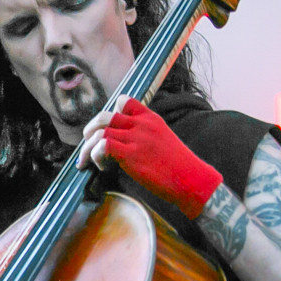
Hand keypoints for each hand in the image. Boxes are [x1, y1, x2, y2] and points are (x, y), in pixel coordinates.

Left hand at [78, 98, 222, 218]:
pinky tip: (104, 168)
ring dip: (88, 149)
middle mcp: (142, 124)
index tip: (106, 130)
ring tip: (91, 161)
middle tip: (89, 146)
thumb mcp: (162, 140)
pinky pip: (102, 147)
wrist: (191, 178)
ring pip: (99, 133)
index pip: (123, 102)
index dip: (109, 114)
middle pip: (104, 116)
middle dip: (90, 131)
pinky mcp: (131, 154)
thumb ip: (143, 135)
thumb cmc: (177, 165)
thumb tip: (121, 142)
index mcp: (150, 118)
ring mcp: (136, 138)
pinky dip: (95, 157)